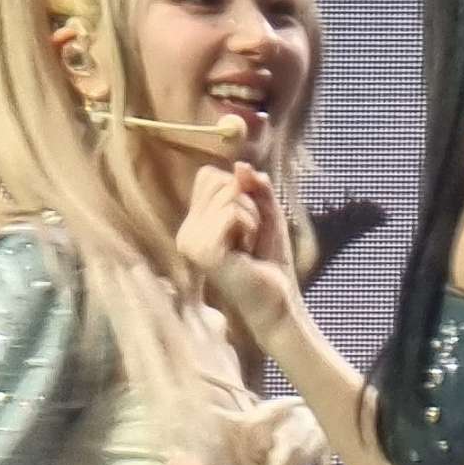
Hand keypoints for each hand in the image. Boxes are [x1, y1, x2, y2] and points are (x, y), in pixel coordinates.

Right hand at [176, 162, 295, 339]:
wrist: (277, 299)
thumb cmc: (270, 259)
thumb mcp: (266, 212)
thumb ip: (255, 186)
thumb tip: (241, 165)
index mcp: (194, 222)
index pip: (209, 176)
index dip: (239, 191)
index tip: (245, 224)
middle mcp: (186, 231)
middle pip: (219, 181)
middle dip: (247, 203)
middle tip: (249, 237)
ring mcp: (191, 242)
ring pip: (229, 195)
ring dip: (251, 217)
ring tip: (248, 245)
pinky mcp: (204, 251)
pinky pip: (232, 212)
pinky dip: (250, 226)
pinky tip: (246, 252)